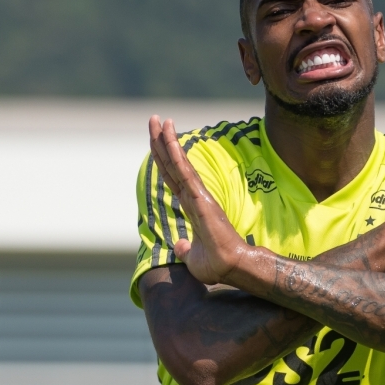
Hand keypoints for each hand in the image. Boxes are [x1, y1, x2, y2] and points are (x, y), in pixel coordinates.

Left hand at [148, 116, 249, 284]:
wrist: (231, 266)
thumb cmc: (217, 264)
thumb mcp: (193, 257)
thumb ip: (186, 248)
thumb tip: (180, 245)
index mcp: (191, 206)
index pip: (171, 176)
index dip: (163, 157)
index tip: (156, 140)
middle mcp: (193, 196)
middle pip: (172, 163)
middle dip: (161, 140)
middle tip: (154, 119)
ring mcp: (197, 194)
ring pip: (177, 162)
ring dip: (167, 140)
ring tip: (158, 120)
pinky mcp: (200, 197)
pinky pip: (184, 172)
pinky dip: (175, 154)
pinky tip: (168, 139)